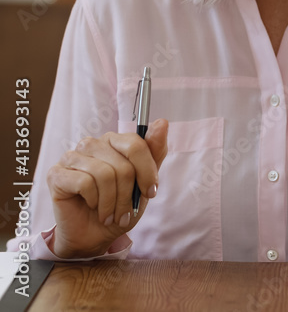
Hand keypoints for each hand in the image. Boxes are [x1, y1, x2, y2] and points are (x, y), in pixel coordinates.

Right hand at [47, 119, 168, 258]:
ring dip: (111, 202)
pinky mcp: (56, 174)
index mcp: (113, 141)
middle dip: (128, 194)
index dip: (147, 171)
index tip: (150, 192)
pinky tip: (92, 207)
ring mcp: (72, 157)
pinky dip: (94, 201)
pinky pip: (84, 183)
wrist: (94, 235)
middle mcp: (92, 144)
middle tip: (126, 212)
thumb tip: (161, 122)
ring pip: (104, 174)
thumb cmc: (119, 206)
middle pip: (122, 164)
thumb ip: (154, 153)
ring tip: (110, 214)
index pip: (136, 144)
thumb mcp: (144, 183)